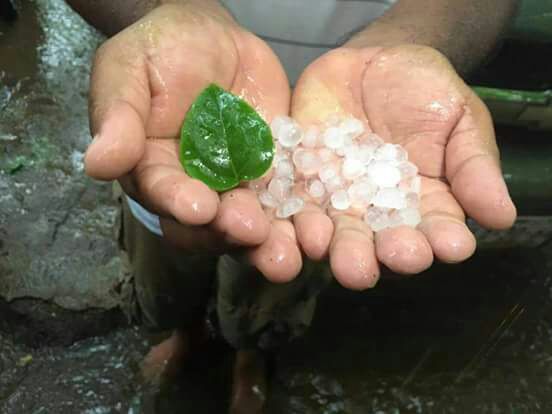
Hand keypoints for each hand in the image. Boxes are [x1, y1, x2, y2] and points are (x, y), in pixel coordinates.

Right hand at [84, 3, 301, 279]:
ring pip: (252, 222)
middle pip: (212, 223)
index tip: (200, 207)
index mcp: (154, 170)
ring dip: (270, 242)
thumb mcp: (128, 71)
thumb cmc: (160, 50)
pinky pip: (288, 199)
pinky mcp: (272, 174)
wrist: (211, 37)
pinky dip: (301, 216)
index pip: (164, 193)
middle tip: (254, 234)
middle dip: (232, 232)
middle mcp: (196, 187)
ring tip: (290, 254)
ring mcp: (237, 185)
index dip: (180, 202)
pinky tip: (317, 228)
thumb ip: (118, 117)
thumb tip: (97, 164)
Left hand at [290, 45, 516, 288]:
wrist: (371, 63)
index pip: (435, 229)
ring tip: (348, 262)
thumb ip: (473, 164)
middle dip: (387, 253)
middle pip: (380, 241)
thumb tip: (501, 218)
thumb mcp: (459, 118)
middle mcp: (377, 210)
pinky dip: (298, 219)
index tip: (451, 246)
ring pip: (335, 232)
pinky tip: (306, 231)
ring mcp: (336, 197)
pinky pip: (296, 202)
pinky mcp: (302, 180)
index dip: (443, 239)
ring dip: (340, 249)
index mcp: (423, 203)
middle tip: (397, 258)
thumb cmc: (424, 91)